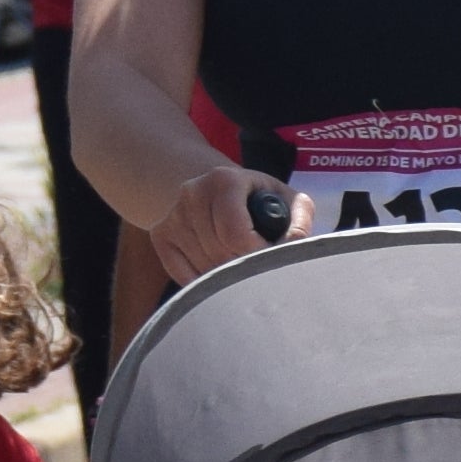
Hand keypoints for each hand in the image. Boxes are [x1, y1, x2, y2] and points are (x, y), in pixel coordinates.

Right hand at [140, 158, 288, 286]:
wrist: (213, 190)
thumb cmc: (256, 199)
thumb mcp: (284, 198)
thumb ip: (300, 217)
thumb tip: (296, 241)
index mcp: (224, 180)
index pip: (236, 234)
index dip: (257, 255)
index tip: (271, 261)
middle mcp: (192, 193)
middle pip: (219, 253)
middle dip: (244, 268)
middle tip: (260, 268)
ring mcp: (173, 215)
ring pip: (202, 266)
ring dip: (225, 276)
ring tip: (240, 266)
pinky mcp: (160, 235)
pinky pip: (182, 274)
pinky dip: (203, 281)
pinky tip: (218, 270)